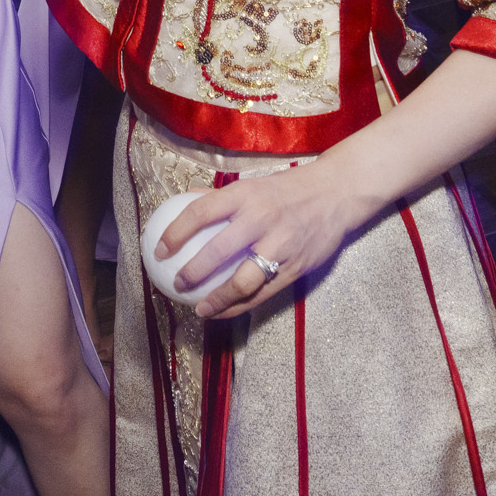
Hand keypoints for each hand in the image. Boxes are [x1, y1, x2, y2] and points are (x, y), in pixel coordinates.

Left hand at [158, 158, 374, 319]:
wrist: (336, 194)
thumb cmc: (288, 189)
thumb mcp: (253, 184)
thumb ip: (222, 196)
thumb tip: (186, 199)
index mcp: (244, 195)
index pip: (199, 213)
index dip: (175, 233)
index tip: (159, 250)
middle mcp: (260, 219)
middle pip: (217, 252)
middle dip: (192, 273)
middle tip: (177, 284)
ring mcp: (280, 246)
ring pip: (242, 282)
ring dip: (217, 300)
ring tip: (200, 309)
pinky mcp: (296, 267)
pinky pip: (263, 293)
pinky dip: (241, 306)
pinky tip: (225, 311)